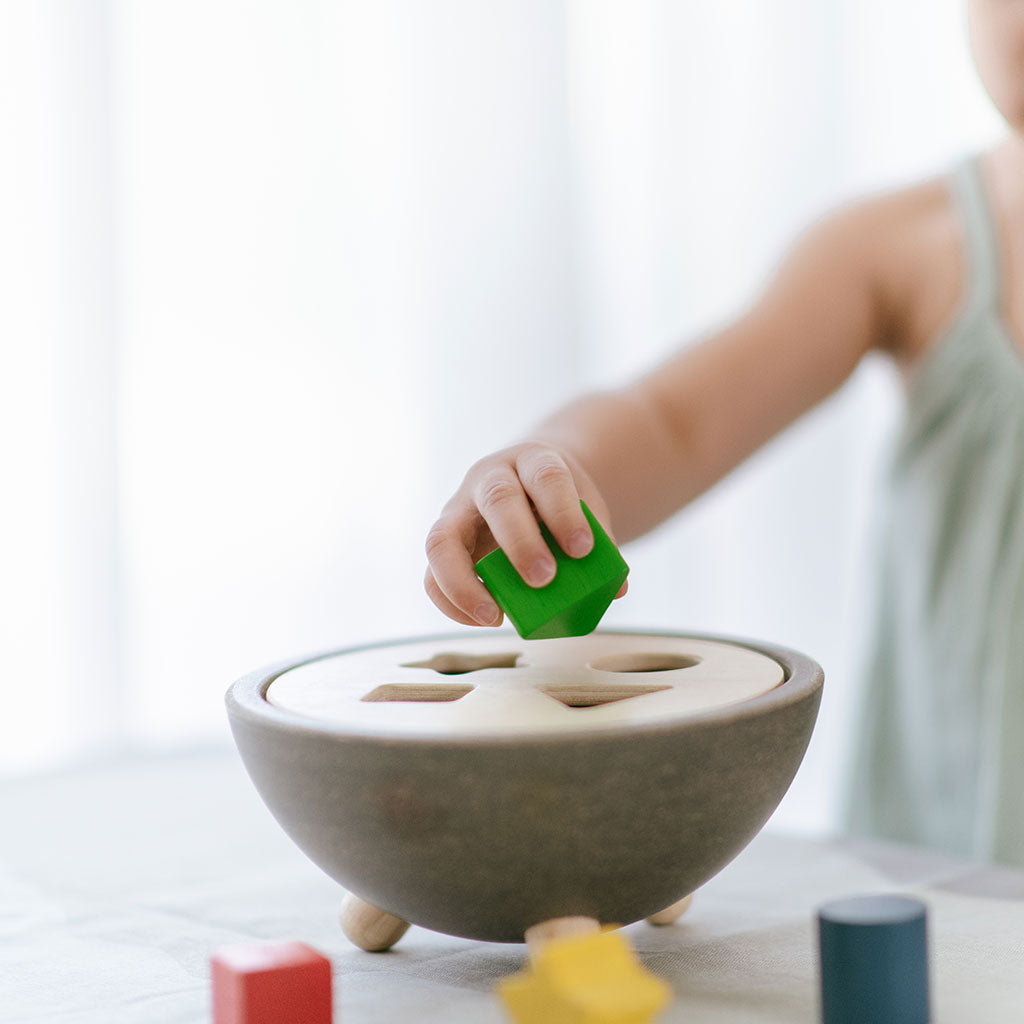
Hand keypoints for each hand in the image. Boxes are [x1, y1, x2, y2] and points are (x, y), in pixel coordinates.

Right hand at [424, 443, 620, 625]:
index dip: (564, 511)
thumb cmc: (559, 502)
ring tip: (495, 615)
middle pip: (497, 499)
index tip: (583, 549)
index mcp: (532, 461)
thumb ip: (600, 545)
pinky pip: (431, 574)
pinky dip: (451, 602)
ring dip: (464, 582)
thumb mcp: (586, 509)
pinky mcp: (443, 543)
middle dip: (520, 543)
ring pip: (442, 538)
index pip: (546, 476)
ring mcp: (458, 509)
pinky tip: (484, 619)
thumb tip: (614, 589)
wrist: (529, 482)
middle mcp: (489, 478)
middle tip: (544, 579)